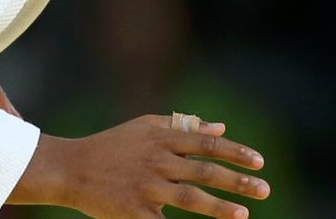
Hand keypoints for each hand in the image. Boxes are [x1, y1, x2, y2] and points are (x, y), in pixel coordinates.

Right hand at [9, 114, 268, 217]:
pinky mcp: (134, 211)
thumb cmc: (112, 145)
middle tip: (264, 189)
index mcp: (164, 137)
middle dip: (238, 181)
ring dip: (219, 207)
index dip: (237, 152)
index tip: (259, 161)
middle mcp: (159, 160)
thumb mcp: (147, 126)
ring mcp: (147, 186)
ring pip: (191, 196)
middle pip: (206, 170)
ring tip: (243, 215)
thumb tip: (221, 128)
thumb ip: (185, 125)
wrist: (71, 167)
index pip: (209, 144)